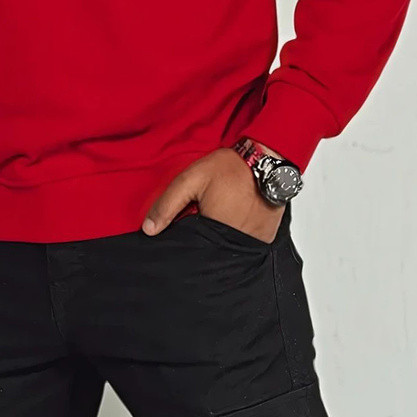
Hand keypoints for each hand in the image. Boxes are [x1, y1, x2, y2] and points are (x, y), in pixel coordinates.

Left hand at [142, 147, 284, 243]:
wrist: (267, 161)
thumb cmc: (231, 168)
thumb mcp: (191, 179)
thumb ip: (168, 203)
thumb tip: (149, 229)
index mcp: (212, 233)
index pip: (188, 251)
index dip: (181, 242)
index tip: (180, 230)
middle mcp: (233, 245)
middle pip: (207, 254)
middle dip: (199, 244)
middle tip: (201, 219)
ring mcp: (251, 245)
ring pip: (225, 252)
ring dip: (218, 241)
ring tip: (217, 219)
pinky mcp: (263, 241)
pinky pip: (244, 247)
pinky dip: (235, 238)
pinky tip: (232, 220)